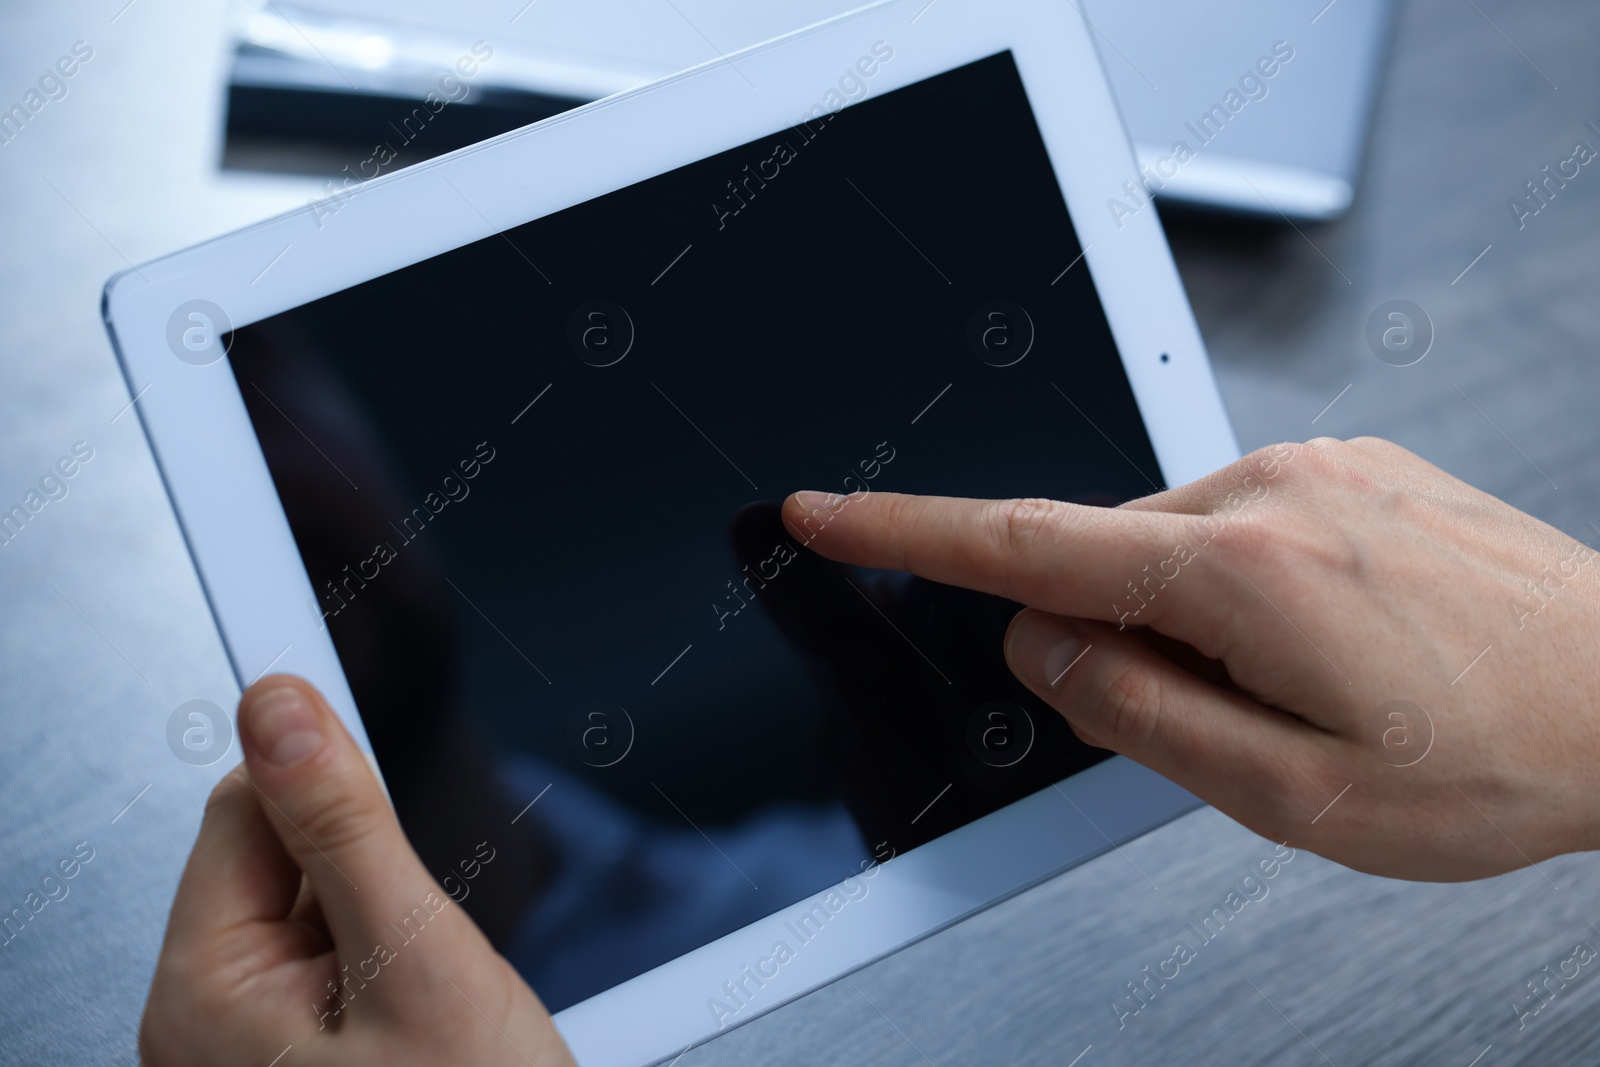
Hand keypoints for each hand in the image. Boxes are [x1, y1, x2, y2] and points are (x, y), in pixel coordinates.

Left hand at [140, 675, 573, 1066]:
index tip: (379, 776)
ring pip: (317, 910)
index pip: (240, 809)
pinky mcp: (294, 1062)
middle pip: (277, 859)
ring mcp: (248, 1053)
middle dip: (367, 873)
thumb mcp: (419, 962)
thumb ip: (343, 826)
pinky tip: (426, 1019)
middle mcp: (204, 1027)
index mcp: (204, 998)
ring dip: (385, 923)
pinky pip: (335, 965)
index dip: (325, 783)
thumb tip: (279, 709)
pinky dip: (390, 965)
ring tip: (434, 1000)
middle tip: (425, 944)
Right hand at [782, 437, 1599, 880]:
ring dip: (1189, 620)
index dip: (904, 530)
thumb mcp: (1289, 797)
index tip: (826, 509)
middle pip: (1101, 559)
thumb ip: (1136, 716)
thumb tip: (1040, 650)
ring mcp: (1315, 468)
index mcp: (1238, 571)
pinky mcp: (1349, 468)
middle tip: (1229, 722)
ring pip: (1169, 547)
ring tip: (1310, 691)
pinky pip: (1234, 523)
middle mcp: (1269, 489)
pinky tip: (1332, 644)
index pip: (1021, 543)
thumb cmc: (1493, 762)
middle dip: (1114, 640)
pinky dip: (1236, 588)